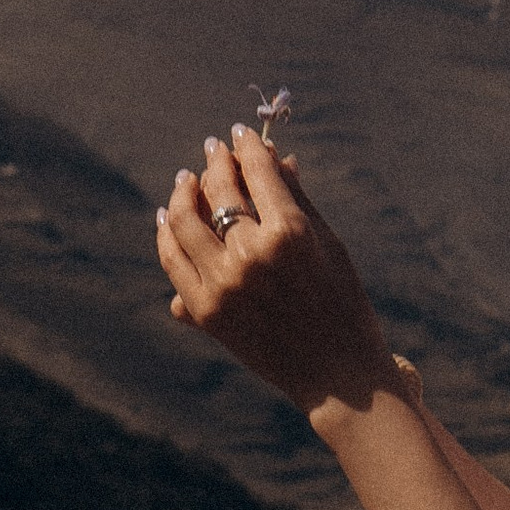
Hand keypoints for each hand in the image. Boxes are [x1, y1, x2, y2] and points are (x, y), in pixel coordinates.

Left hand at [154, 124, 397, 420]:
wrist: (337, 375)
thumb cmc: (342, 303)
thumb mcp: (328, 244)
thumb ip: (296, 198)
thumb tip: (275, 156)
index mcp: (290, 232)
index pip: (257, 171)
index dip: (246, 146)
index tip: (238, 134)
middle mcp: (251, 254)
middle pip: (217, 189)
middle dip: (214, 161)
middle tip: (213, 150)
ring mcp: (223, 284)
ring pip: (184, 220)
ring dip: (183, 192)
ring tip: (186, 181)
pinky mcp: (205, 311)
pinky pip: (173, 260)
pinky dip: (167, 234)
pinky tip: (168, 218)